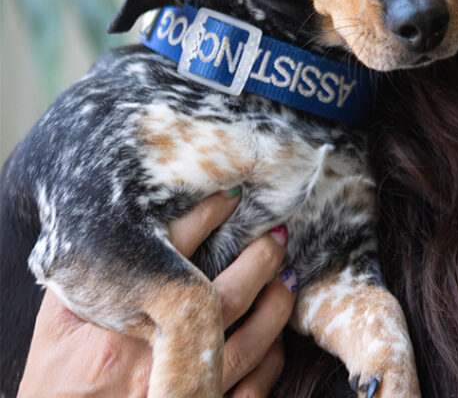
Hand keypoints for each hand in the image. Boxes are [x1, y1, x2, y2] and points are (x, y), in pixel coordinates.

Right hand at [17, 191, 296, 396]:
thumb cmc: (55, 385)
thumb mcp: (58, 326)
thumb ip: (86, 276)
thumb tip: (118, 224)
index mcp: (119, 329)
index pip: (173, 255)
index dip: (207, 217)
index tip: (231, 195)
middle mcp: (154, 363)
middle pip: (223, 300)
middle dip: (258, 260)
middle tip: (275, 234)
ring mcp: (180, 395)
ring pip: (248, 345)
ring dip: (275, 305)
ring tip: (285, 275)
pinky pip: (252, 391)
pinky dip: (271, 360)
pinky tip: (276, 336)